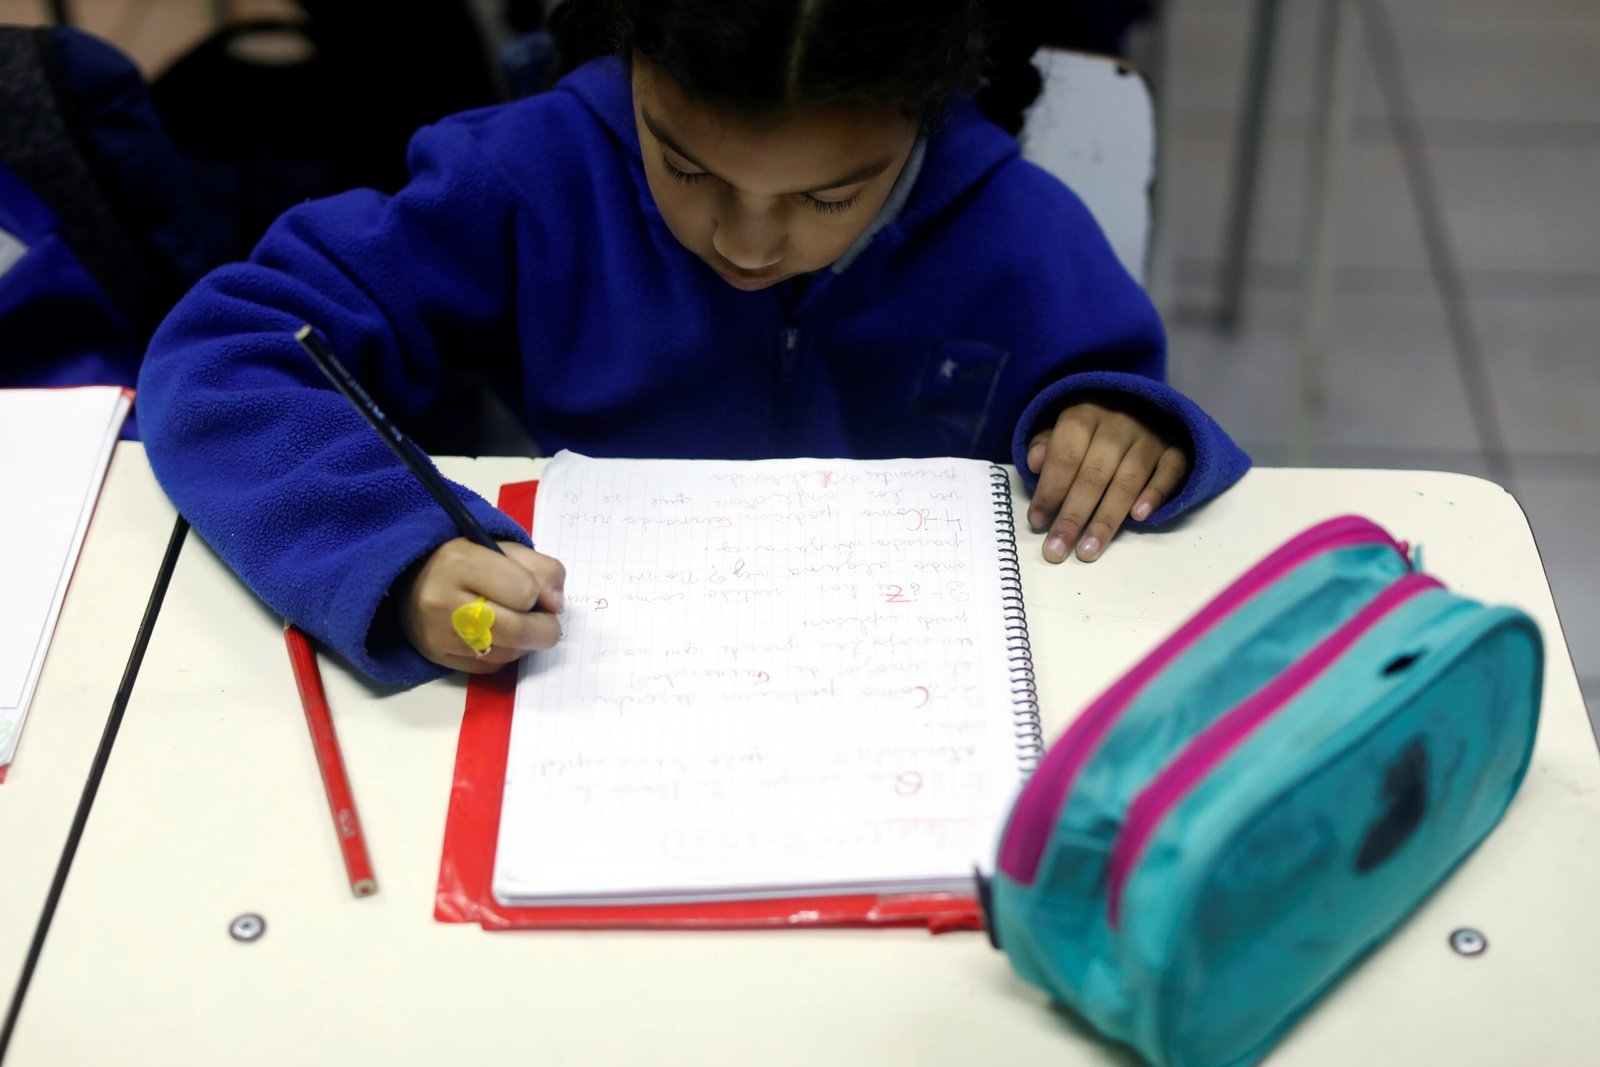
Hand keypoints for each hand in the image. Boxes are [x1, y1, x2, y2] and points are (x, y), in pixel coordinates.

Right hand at [399, 538, 566, 672]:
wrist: (409, 578)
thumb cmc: (464, 559)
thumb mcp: (502, 547)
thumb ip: (540, 568)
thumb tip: (557, 604)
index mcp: (460, 562)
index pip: (523, 591)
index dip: (540, 594)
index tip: (539, 593)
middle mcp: (443, 601)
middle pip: (516, 629)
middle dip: (544, 630)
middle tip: (548, 623)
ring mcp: (438, 634)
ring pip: (506, 653)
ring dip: (526, 644)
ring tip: (522, 625)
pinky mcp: (438, 657)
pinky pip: (490, 667)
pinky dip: (506, 655)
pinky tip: (501, 637)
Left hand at [1025, 400, 1188, 562]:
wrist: (1140, 407)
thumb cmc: (1092, 431)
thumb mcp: (1062, 430)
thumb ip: (1046, 447)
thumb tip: (1034, 462)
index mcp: (1084, 416)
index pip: (1065, 455)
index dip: (1050, 490)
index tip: (1037, 522)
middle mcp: (1118, 424)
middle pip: (1094, 474)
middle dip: (1073, 516)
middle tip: (1057, 550)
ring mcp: (1150, 436)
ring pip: (1128, 480)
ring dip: (1107, 519)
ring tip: (1089, 549)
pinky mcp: (1175, 448)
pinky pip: (1170, 470)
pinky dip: (1155, 493)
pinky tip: (1139, 517)